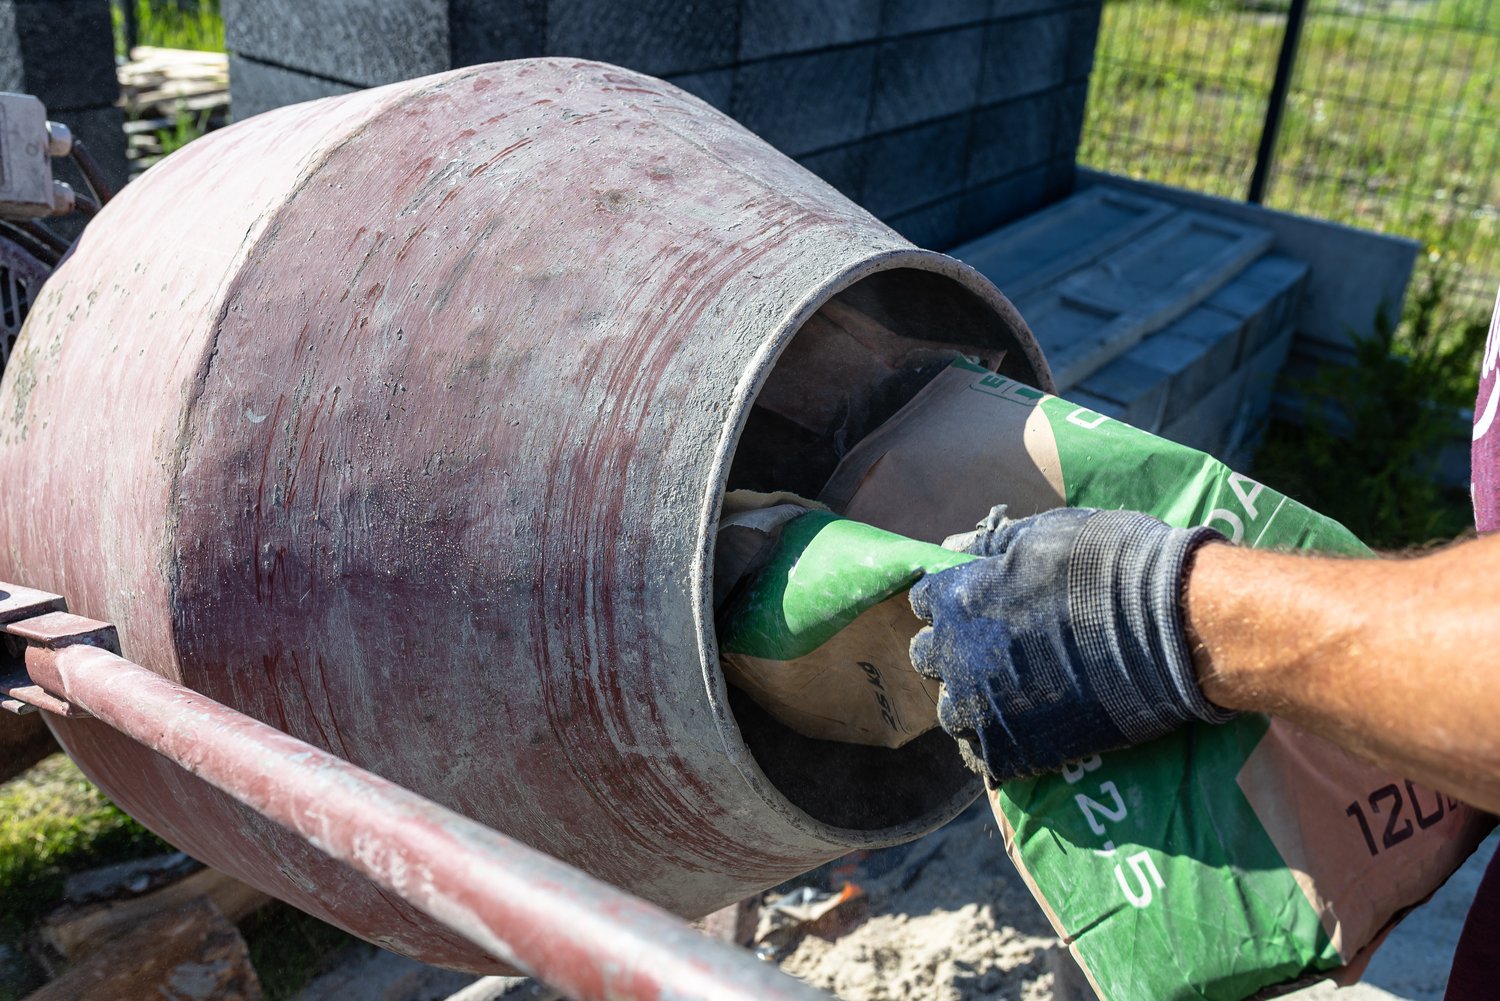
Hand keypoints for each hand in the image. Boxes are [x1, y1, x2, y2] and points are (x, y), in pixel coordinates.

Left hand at [908, 506, 1231, 784]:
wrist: (1169, 627)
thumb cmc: (1110, 566)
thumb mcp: (1044, 534)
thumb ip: (992, 544)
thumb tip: (955, 548)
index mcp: (959, 598)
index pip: (925, 600)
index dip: (951, 600)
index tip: (976, 604)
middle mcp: (958, 654)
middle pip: (928, 658)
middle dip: (952, 652)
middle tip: (992, 650)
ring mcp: (983, 706)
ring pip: (951, 712)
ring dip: (971, 703)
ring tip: (1008, 697)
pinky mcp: (1014, 748)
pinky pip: (983, 756)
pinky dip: (997, 746)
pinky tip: (1022, 733)